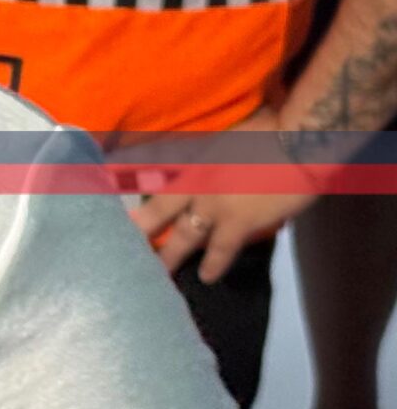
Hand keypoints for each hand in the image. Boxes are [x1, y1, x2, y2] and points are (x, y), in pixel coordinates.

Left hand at [127, 106, 316, 283]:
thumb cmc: (269, 129)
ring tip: (158, 274)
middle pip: (157, 211)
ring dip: (169, 256)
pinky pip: (221, 249)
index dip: (125, 190)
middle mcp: (195, 183)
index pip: (148, 175)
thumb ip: (207, 153)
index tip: (106, 202)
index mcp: (191, 159)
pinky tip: (206, 278)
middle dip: (139, 232)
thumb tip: (202, 159)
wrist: (302, 140)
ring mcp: (214, 204)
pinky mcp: (240, 222)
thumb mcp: (225, 137)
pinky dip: (213, 265)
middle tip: (120, 250)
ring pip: (183, 236)